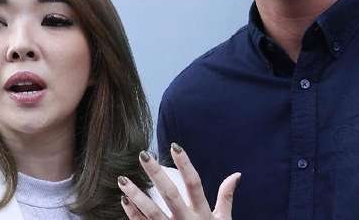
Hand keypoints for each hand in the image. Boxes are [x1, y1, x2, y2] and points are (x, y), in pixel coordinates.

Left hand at [117, 143, 240, 219]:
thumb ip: (226, 197)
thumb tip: (236, 174)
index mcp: (202, 213)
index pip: (194, 184)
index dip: (185, 165)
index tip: (175, 146)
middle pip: (170, 194)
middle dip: (156, 174)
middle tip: (143, 155)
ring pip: (152, 212)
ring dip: (136, 195)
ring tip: (122, 180)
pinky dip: (133, 214)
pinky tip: (124, 200)